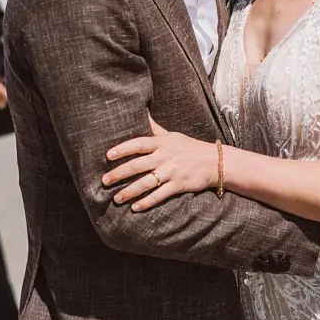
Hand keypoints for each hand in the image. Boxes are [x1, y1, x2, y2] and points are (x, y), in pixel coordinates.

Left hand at [102, 117, 216, 210]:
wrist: (215, 161)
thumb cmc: (190, 147)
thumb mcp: (173, 135)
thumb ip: (155, 129)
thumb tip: (142, 112)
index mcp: (162, 143)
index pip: (138, 144)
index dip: (122, 149)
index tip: (107, 155)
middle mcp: (165, 156)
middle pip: (137, 165)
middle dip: (119, 174)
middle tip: (104, 181)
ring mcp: (172, 171)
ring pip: (146, 183)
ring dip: (129, 192)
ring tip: (116, 198)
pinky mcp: (179, 185)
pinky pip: (159, 195)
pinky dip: (146, 202)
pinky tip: (135, 207)